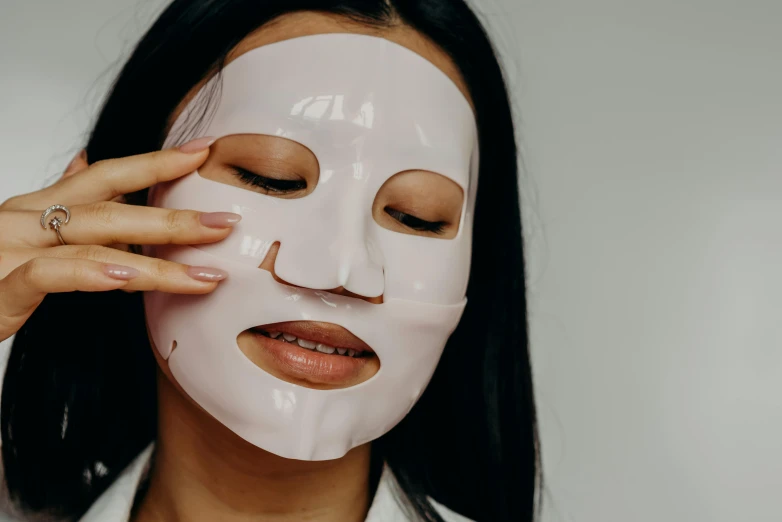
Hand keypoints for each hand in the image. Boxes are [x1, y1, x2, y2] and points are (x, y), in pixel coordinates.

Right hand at [0, 137, 239, 342]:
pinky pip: (50, 273)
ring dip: (156, 257)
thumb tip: (84, 162)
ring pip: (92, 239)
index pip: (107, 174)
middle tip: (226, 224)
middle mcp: (26, 218)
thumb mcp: (29, 236)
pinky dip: (92, 273)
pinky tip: (129, 276)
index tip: (206, 152)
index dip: (157, 161)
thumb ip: (62, 206)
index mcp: (39, 207)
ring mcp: (10, 248)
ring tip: (206, 273)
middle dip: (174, 213)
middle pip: (112, 206)